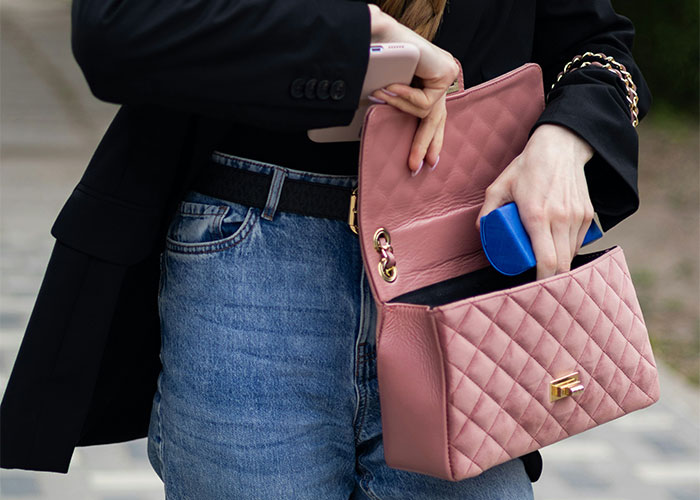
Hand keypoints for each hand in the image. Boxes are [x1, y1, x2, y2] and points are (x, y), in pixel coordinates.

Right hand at [368, 4, 457, 173]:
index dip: (431, 139)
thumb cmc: (378, 52)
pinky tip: (390, 87)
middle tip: (416, 166)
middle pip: (437, 118)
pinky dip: (404, 98)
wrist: (378, 31)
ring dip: (400, 106)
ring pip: (427, 112)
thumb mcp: (388, 88)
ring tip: (380, 95)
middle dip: (425, 144)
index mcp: (428, 81)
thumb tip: (385, 122)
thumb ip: (396, 104)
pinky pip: (424, 101)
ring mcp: (445, 74)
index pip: (434, 114)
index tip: (429, 161)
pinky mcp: (446, 72)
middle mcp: (440, 78)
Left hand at [475, 124, 595, 280]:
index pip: (547, 261)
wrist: (560, 147)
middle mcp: (560, 218)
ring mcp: (577, 216)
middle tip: (536, 281)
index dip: (541, 280)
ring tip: (545, 265)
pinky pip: (579, 242)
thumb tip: (480, 231)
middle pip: (562, 264)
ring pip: (572, 254)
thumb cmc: (526, 168)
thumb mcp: (499, 187)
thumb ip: (487, 211)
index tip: (533, 288)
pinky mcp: (587, 213)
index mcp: (537, 215)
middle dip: (550, 278)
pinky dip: (569, 250)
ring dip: (560, 264)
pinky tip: (558, 249)